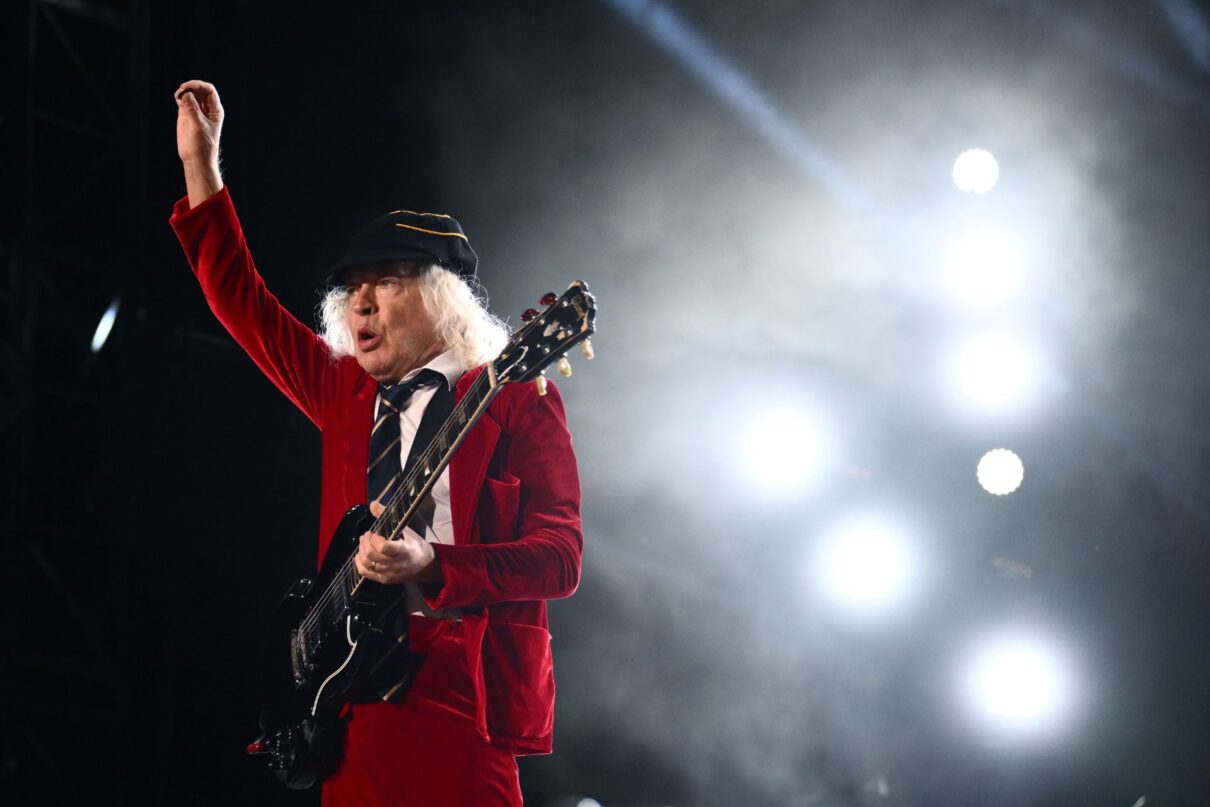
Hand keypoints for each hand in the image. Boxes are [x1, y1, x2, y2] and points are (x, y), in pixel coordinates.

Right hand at [175, 80, 223, 206]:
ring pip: (191, 93)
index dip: (198, 85)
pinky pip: (183, 100)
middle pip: (199, 89)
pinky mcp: (186, 115)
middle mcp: (206, 109)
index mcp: (215, 110)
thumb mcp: (199, 126)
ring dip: (184, 91)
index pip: (209, 90)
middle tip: (181, 91)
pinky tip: (177, 100)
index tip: (187, 87)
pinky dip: (179, 97)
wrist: (196, 158)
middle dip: (190, 87)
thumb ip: (193, 110)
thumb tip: (186, 94)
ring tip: (178, 97)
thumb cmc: (202, 145)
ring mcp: (196, 111)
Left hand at [354, 500, 440, 584]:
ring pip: (366, 564)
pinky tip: (361, 554)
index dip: (374, 539)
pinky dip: (359, 562)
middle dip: (365, 542)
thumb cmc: (414, 545)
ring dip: (361, 551)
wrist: (424, 565)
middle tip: (367, 535)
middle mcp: (395, 564)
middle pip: (371, 555)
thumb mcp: (405, 529)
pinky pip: (365, 573)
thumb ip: (387, 516)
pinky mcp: (384, 580)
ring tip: (364, 543)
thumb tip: (372, 504)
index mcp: (404, 551)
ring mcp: (389, 574)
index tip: (374, 533)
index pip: (384, 547)